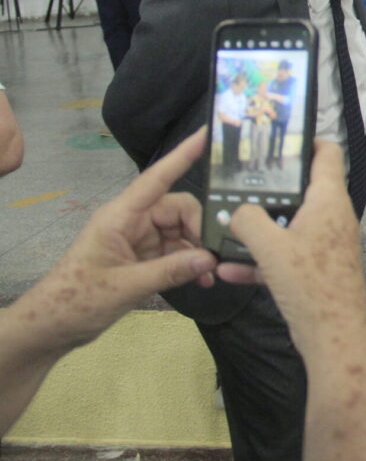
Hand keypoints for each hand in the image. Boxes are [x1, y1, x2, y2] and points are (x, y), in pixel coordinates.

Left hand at [13, 129, 215, 355]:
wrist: (53, 326)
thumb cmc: (77, 299)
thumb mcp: (126, 287)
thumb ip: (170, 270)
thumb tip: (209, 259)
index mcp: (120, 216)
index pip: (157, 178)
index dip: (182, 155)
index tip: (205, 134)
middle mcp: (132, 221)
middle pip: (178, 209)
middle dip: (200, 228)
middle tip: (216, 254)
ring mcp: (139, 239)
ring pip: (181, 231)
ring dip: (198, 250)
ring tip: (211, 273)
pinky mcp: (143, 257)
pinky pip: (176, 251)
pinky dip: (190, 263)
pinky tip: (201, 279)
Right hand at [217, 141, 365, 356]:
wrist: (332, 336)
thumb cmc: (309, 283)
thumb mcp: (269, 246)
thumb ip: (248, 220)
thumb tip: (237, 210)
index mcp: (329, 201)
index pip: (327, 155)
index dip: (306, 142)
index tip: (278, 139)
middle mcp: (331, 218)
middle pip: (300, 191)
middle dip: (268, 189)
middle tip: (236, 184)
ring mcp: (325, 245)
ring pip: (288, 226)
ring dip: (258, 229)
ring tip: (224, 227)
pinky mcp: (315, 271)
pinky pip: (284, 257)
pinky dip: (260, 260)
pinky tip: (227, 269)